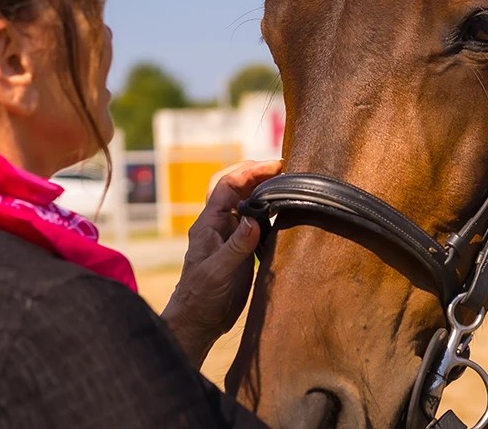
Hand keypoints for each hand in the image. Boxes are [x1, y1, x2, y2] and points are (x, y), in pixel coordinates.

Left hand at [161, 159, 280, 367]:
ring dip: (265, 191)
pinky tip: (284, 212)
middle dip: (258, 174)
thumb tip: (253, 219)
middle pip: (237, 188)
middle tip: (285, 168)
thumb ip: (236, 246)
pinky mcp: (241, 250)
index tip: (274, 166)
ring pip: (247, 204)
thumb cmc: (200, 298)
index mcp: (209, 224)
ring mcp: (231, 236)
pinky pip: (255, 223)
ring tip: (289, 184)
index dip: (249, 172)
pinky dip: (269, 212)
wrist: (199, 321)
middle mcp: (219, 225)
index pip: (227, 186)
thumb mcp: (217, 272)